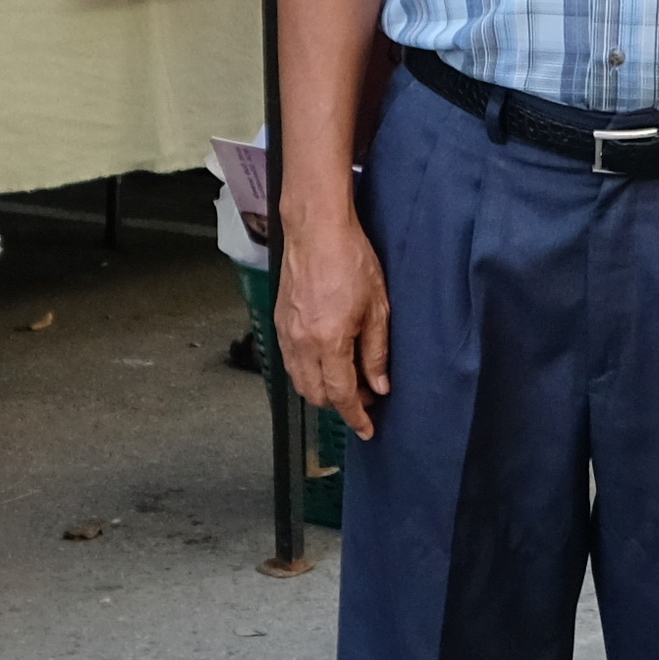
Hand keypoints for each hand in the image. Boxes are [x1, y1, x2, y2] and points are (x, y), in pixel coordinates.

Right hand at [276, 203, 390, 440]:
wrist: (317, 230)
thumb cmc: (350, 260)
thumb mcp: (378, 308)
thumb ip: (376, 352)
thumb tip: (379, 386)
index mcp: (329, 342)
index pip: (342, 395)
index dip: (356, 416)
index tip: (366, 429)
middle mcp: (302, 343)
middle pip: (316, 395)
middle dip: (340, 405)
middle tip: (365, 396)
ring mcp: (287, 334)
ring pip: (300, 382)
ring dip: (322, 390)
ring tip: (347, 379)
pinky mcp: (280, 322)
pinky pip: (291, 362)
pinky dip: (307, 372)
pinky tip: (325, 361)